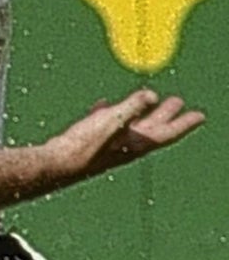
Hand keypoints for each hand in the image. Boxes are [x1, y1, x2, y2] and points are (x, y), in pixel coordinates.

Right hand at [47, 90, 204, 180]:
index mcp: (137, 143)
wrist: (58, 164)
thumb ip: (132, 108)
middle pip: (153, 127)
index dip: (184, 122)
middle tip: (177, 101)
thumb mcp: (112, 122)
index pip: (167, 132)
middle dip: (166, 114)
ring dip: (142, 111)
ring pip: (132, 124)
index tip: (200, 115)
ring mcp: (111, 143)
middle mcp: (128, 144)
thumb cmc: (85, 146)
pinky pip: (108, 122)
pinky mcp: (93, 140)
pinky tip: (104, 105)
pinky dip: (112, 112)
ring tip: (146, 99)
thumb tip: (153, 95)